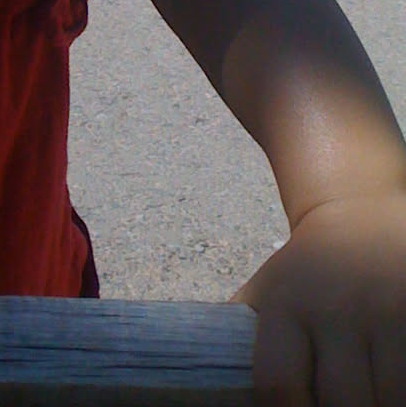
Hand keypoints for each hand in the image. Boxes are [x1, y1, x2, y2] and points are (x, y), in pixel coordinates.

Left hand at [234, 192, 405, 404]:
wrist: (358, 215)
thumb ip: (242, 337)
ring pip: (390, 399)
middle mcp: (336, 306)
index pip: (279, 384)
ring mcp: (386, 311)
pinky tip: (389, 388)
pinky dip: (402, 393)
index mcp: (286, 304)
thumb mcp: (266, 293)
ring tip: (366, 396)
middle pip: (341, 402)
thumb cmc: (306, 272)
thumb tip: (216, 382)